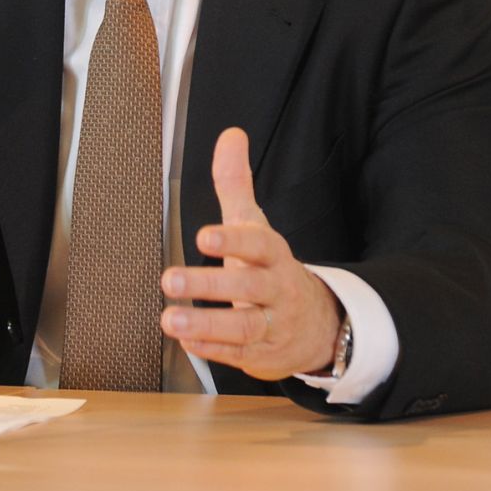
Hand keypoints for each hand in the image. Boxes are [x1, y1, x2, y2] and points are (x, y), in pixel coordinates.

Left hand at [159, 127, 341, 380]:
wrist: (319, 325)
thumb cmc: (273, 269)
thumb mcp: (257, 225)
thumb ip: (237, 184)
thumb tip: (230, 136)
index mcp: (273, 255)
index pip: (258, 244)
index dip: (233, 240)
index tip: (204, 235)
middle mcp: (276, 289)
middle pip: (248, 286)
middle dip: (209, 284)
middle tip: (171, 280)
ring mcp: (272, 324)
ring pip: (243, 327)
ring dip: (206, 325)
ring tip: (170, 319)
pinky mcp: (263, 355)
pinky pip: (239, 354)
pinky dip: (213, 350)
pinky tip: (187, 343)